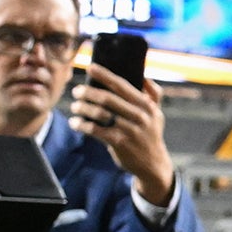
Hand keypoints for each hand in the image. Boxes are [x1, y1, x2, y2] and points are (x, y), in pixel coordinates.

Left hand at [71, 64, 176, 202]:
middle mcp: (140, 116)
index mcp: (147, 105)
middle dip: (88, 92)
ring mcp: (129, 130)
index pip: (123, 85)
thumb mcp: (157, 114)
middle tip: (76, 90)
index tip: (90, 67)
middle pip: (108, 98)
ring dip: (82, 108)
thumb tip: (144, 75)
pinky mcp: (119, 143)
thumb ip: (153, 94)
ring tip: (74, 106)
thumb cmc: (150, 134)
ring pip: (99, 114)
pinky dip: (82, 125)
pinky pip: (95, 130)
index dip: (105, 75)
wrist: (153, 163)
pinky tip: (75, 122)